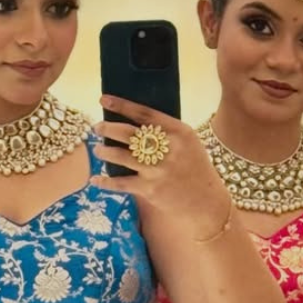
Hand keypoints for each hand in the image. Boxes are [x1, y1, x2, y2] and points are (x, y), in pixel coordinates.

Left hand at [91, 96, 231, 240]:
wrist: (207, 201)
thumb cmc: (195, 169)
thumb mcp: (188, 143)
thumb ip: (167, 132)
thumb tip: (134, 122)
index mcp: (178, 132)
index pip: (144, 113)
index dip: (121, 105)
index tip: (104, 100)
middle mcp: (168, 148)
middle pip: (128, 133)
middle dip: (107, 128)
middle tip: (96, 128)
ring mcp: (157, 170)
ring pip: (120, 156)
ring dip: (104, 152)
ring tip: (97, 150)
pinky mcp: (150, 190)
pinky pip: (120, 183)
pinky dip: (105, 181)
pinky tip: (95, 179)